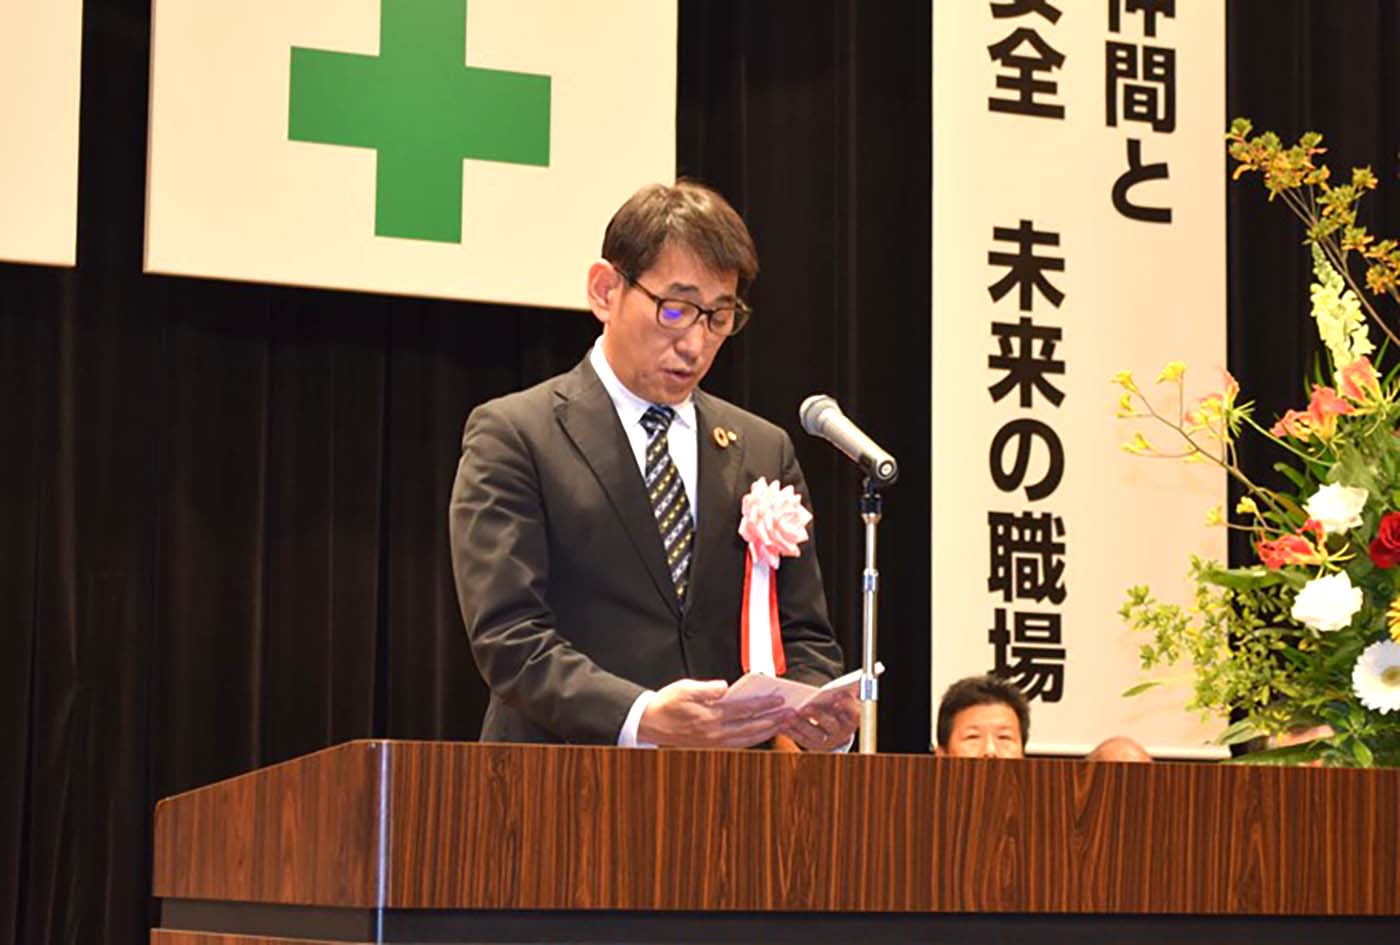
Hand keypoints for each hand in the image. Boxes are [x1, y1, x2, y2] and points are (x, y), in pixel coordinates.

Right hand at [637, 679, 792, 747]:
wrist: (650, 723)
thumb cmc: (667, 703)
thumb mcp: (684, 688)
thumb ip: (706, 689)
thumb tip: (725, 687)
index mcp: (709, 716)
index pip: (743, 709)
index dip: (763, 704)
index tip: (778, 699)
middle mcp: (714, 732)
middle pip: (751, 726)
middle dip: (773, 720)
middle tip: (791, 714)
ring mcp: (714, 742)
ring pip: (748, 738)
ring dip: (768, 731)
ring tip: (783, 724)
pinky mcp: (712, 746)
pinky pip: (739, 744)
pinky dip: (754, 739)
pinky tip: (764, 734)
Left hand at [780, 690, 859, 751]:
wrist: (834, 730)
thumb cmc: (837, 705)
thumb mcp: (846, 697)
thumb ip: (852, 687)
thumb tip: (861, 674)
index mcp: (853, 718)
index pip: (854, 712)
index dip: (847, 705)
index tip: (837, 697)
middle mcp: (842, 732)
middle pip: (831, 725)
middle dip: (818, 716)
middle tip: (805, 708)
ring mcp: (828, 740)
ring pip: (814, 734)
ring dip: (800, 724)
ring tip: (789, 715)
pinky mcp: (814, 746)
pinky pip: (801, 739)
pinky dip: (791, 732)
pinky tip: (781, 724)